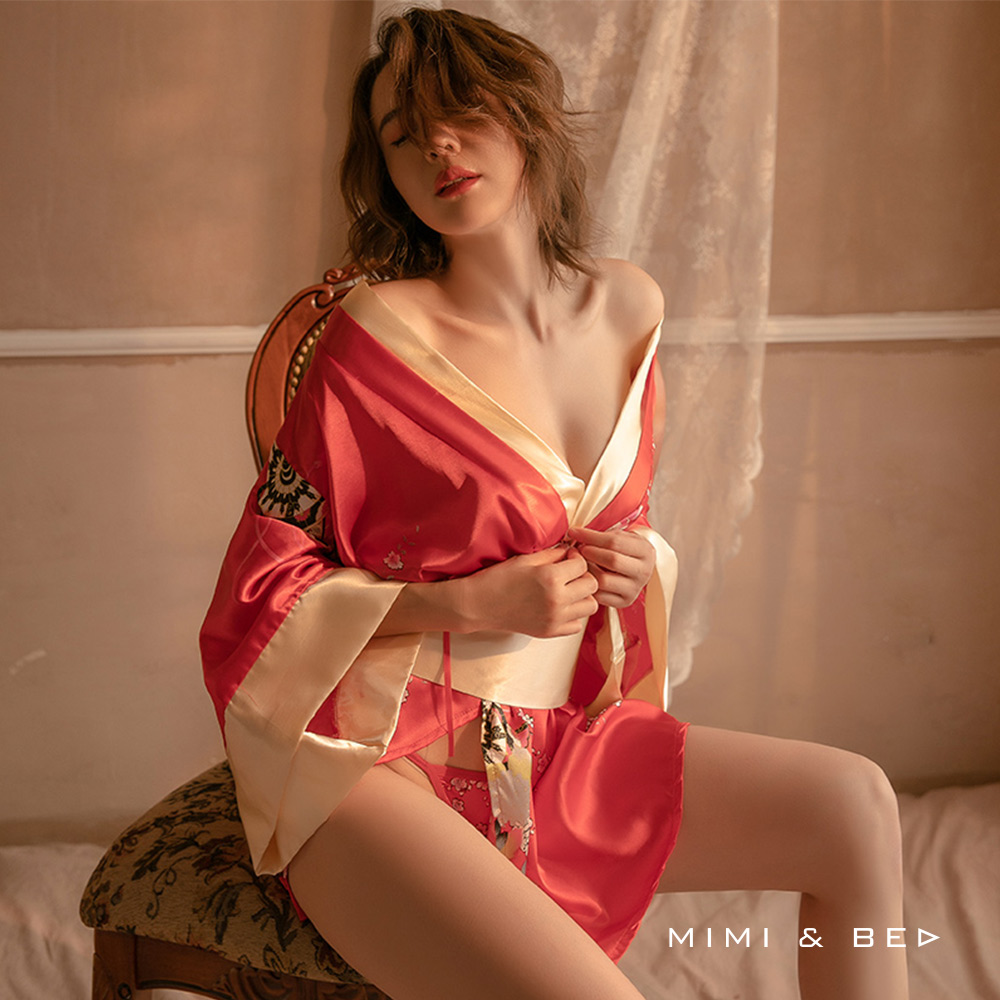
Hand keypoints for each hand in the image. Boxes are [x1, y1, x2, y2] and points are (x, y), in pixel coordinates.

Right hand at [457, 545, 598, 636]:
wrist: (479, 605)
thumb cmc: (498, 579)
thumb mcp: (526, 559)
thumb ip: (553, 554)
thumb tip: (571, 550)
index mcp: (550, 578)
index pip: (582, 564)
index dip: (575, 557)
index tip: (567, 557)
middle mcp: (557, 600)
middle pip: (591, 585)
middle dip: (583, 576)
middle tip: (569, 573)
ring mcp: (554, 619)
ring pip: (590, 606)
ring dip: (582, 596)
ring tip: (567, 591)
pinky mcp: (550, 632)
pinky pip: (577, 625)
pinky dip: (573, 615)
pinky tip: (559, 606)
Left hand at [566, 526, 654, 607]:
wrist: (636, 569)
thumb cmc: (624, 550)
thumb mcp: (620, 537)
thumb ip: (601, 535)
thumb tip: (575, 534)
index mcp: (645, 551)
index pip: (615, 541)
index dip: (591, 536)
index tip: (575, 532)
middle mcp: (643, 571)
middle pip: (612, 560)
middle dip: (590, 552)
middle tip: (579, 549)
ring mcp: (634, 589)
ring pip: (604, 580)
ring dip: (588, 569)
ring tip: (581, 563)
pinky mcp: (624, 602)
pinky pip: (600, 596)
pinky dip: (589, 585)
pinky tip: (586, 576)